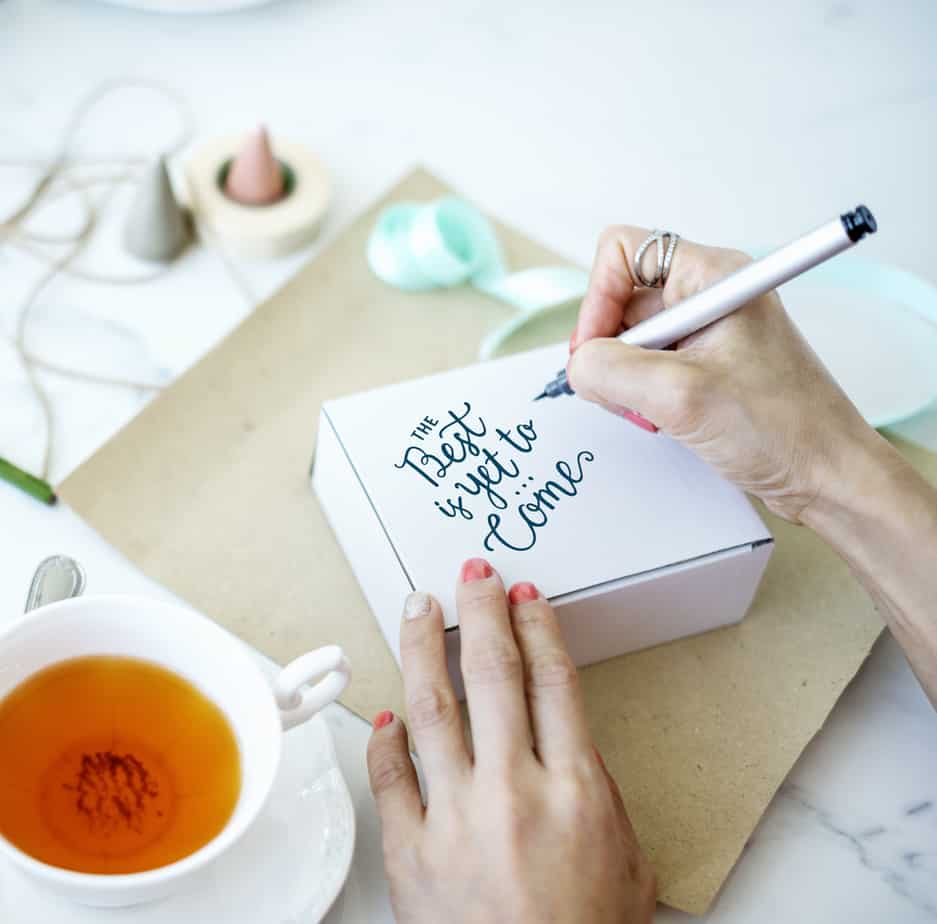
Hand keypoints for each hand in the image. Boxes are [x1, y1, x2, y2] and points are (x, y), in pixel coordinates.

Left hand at [367, 559, 655, 923]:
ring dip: (422, 646)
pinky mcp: (411, 852)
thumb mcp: (624, 860)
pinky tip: (387, 710)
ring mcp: (456, 818)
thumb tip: (564, 740)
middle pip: (492, 674)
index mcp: (575, 790)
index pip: (553, 681)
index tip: (525, 596)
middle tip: (473, 573)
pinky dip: (385, 738)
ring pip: (431, 707)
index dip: (537, 627)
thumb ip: (596, 790)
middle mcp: (514, 791)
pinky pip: (390, 777)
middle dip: (481, 612)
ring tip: (417, 606)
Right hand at [566, 226, 889, 522]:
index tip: (596, 351)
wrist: (828, 476)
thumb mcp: (679, 395)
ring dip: (625, 380)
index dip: (597, 299)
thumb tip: (577, 365)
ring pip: (630, 340)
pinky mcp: (706, 366)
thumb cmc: (781, 429)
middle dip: (610, 352)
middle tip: (626, 394)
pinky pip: (648, 368)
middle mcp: (708, 295)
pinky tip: (662, 420)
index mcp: (711, 276)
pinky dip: (641, 395)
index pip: (622, 253)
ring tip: (652, 413)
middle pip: (621, 301)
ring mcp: (707, 332)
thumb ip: (610, 369)